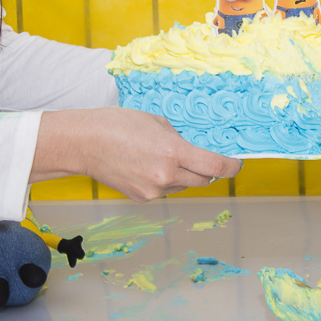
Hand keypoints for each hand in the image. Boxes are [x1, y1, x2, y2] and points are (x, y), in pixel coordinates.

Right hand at [31, 107, 242, 200]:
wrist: (84, 144)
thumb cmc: (117, 125)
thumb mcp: (157, 121)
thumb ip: (179, 138)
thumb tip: (195, 149)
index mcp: (173, 152)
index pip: (215, 167)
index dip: (231, 167)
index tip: (236, 163)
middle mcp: (166, 176)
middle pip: (203, 180)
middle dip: (208, 170)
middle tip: (204, 158)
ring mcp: (154, 191)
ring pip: (184, 186)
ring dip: (185, 175)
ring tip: (165, 158)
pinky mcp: (142, 198)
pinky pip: (166, 191)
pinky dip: (167, 181)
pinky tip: (150, 166)